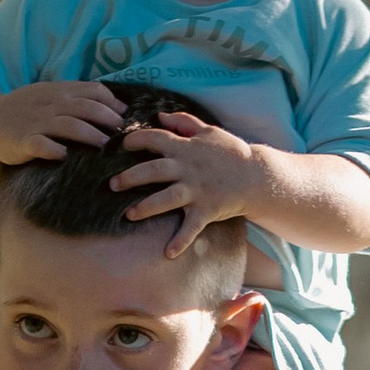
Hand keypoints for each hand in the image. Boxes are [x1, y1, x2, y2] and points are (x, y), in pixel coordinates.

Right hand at [0, 78, 126, 165]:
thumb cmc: (27, 111)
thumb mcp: (51, 96)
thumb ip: (77, 98)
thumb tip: (114, 106)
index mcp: (60, 92)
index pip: (92, 91)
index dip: (112, 103)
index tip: (126, 116)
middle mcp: (51, 104)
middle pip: (84, 107)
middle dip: (106, 119)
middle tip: (122, 132)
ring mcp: (36, 122)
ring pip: (67, 125)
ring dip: (88, 134)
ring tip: (104, 146)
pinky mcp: (23, 141)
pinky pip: (40, 145)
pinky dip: (53, 149)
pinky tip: (64, 156)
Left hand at [108, 112, 260, 254]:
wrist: (257, 176)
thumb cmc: (231, 153)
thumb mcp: (210, 131)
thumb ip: (184, 122)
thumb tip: (160, 116)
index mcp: (186, 148)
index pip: (156, 139)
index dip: (137, 140)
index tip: (122, 146)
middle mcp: (188, 168)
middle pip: (155, 170)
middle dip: (131, 177)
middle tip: (112, 185)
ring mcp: (197, 190)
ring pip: (167, 198)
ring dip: (147, 207)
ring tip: (129, 215)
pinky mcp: (207, 209)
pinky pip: (191, 227)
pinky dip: (181, 241)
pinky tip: (168, 253)